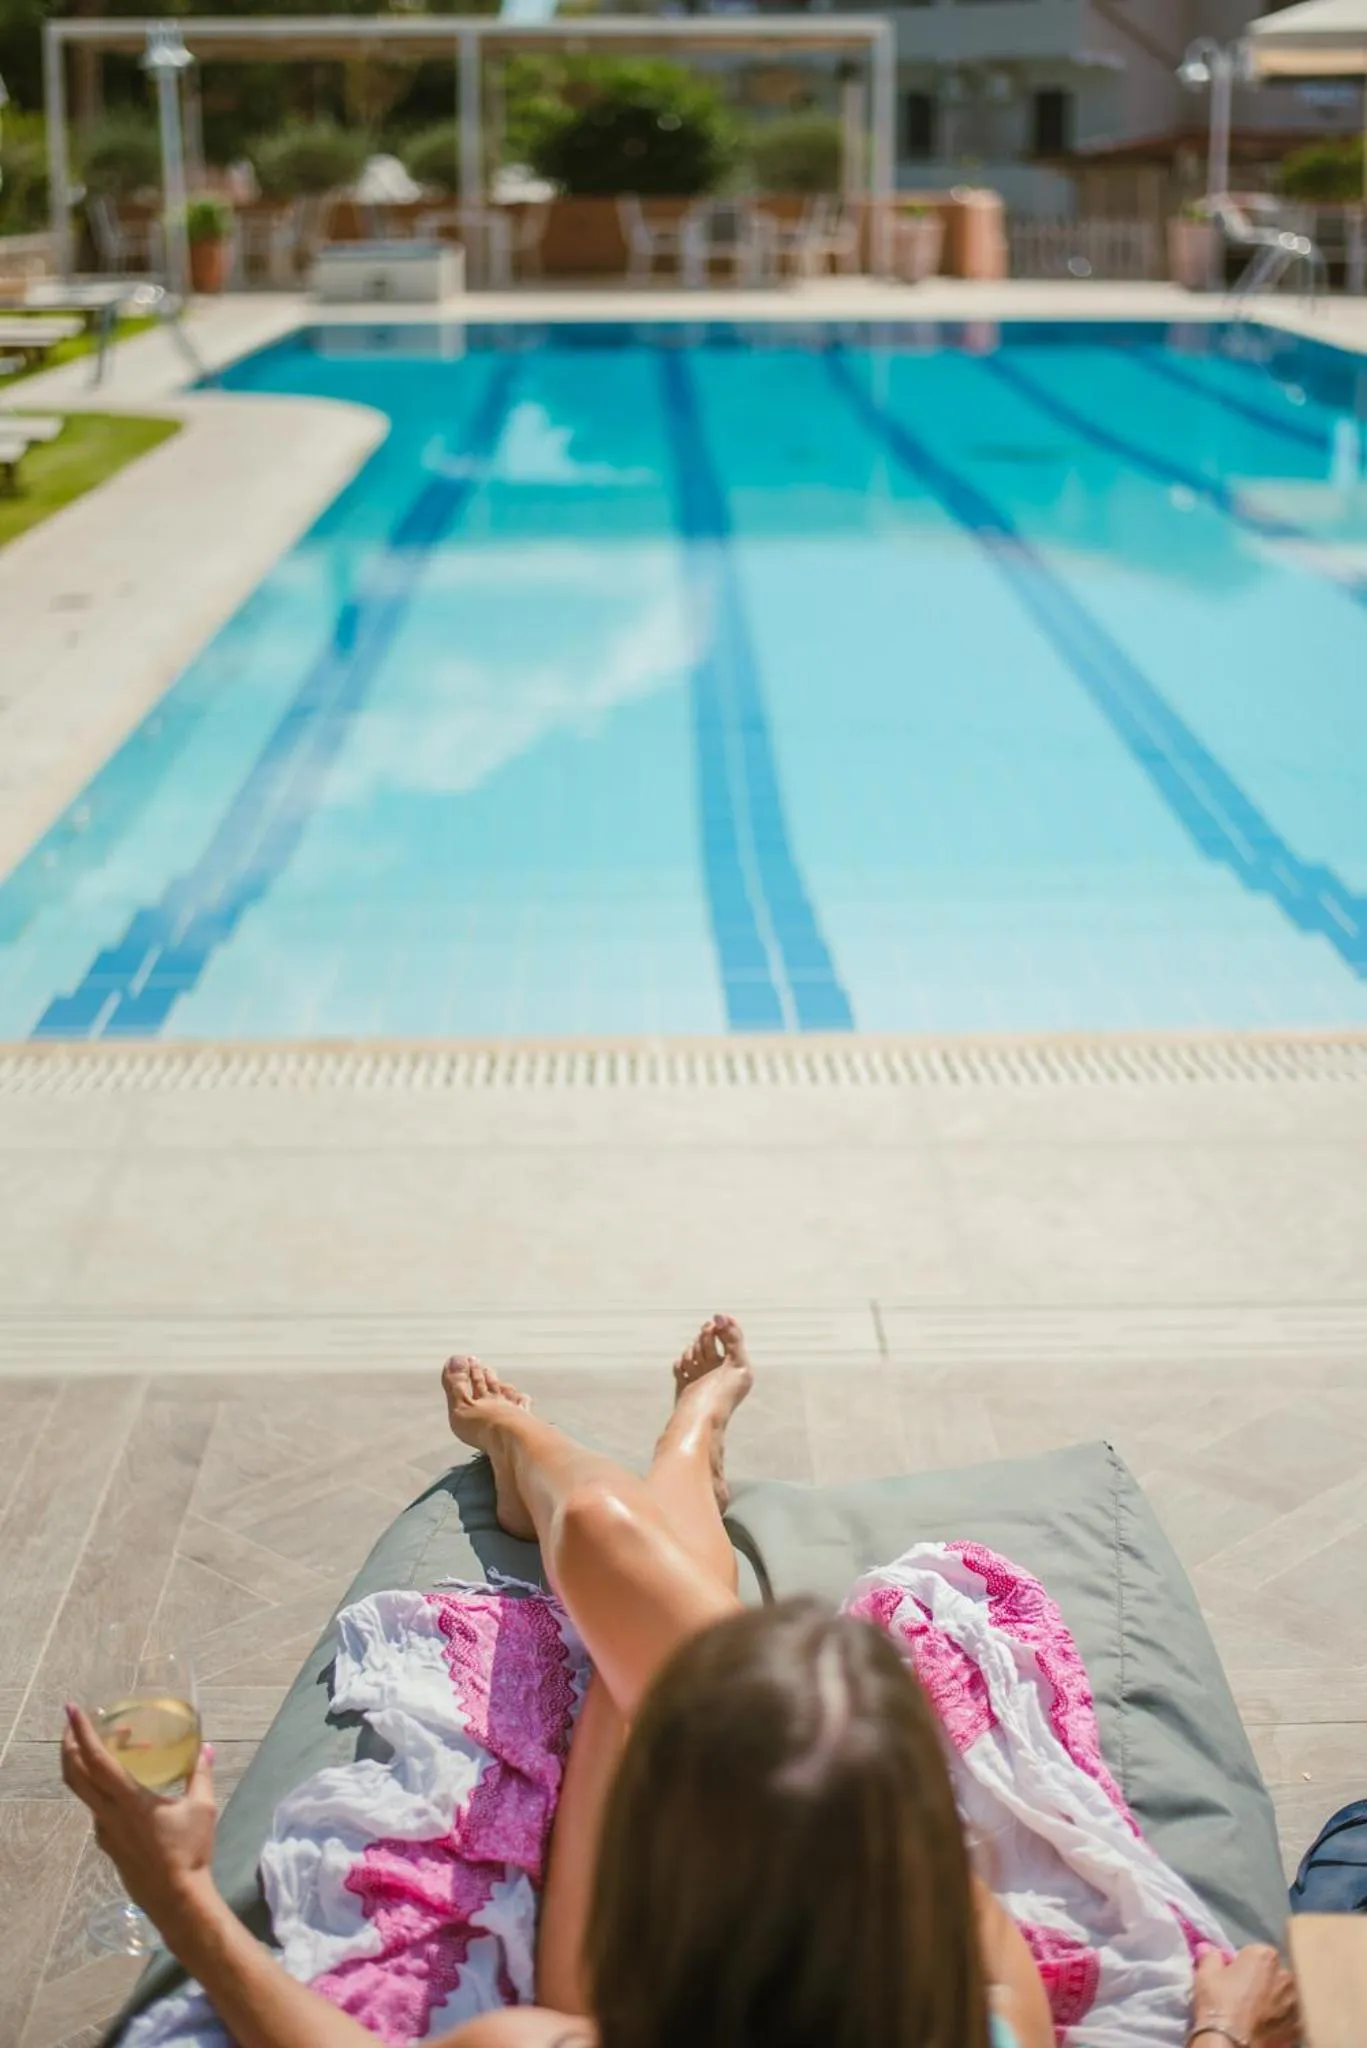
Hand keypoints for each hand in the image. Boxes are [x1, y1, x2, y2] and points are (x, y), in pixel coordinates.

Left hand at [60, 1703, 217, 1928]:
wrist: (176, 1899)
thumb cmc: (188, 1851)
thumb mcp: (201, 1808)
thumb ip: (199, 1775)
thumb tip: (206, 1748)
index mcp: (127, 1800)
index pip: (95, 1759)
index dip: (81, 1732)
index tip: (72, 1709)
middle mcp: (107, 1813)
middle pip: (74, 1775)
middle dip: (68, 1745)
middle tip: (73, 1723)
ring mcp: (104, 1831)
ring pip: (83, 1792)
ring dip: (88, 1766)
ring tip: (114, 1749)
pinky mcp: (109, 1845)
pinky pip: (97, 1810)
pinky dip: (102, 1789)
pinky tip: (127, 1789)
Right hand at [1193, 1945, 1298, 2047]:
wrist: (1232, 2045)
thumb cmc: (1219, 2003)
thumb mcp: (1206, 1973)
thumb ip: (1211, 1955)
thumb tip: (1210, 1949)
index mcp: (1265, 1956)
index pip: (1255, 1953)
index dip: (1243, 1964)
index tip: (1233, 1976)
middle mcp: (1287, 1976)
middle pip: (1274, 1974)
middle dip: (1263, 1981)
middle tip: (1245, 1996)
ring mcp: (1296, 2005)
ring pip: (1284, 1998)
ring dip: (1274, 2002)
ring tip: (1256, 2016)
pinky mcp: (1299, 2030)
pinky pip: (1288, 2020)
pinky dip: (1280, 2023)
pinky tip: (1265, 2029)